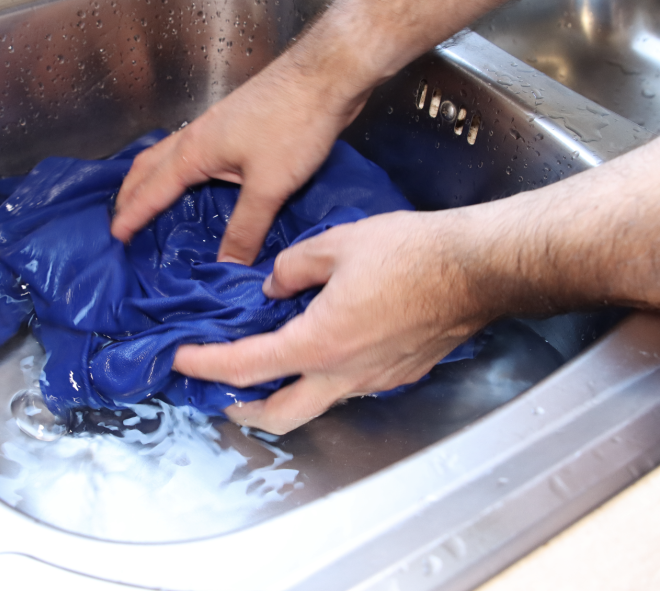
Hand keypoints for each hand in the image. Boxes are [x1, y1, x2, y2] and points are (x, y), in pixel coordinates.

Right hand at [110, 56, 370, 264]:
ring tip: (149, 201)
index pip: (151, 190)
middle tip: (122, 220)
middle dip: (131, 194)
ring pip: (170, 156)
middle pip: (149, 166)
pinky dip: (181, 170)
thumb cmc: (294, 124)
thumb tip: (227, 266)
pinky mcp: (237, 124)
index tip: (115, 237)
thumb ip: (246, 228)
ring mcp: (216, 126)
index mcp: (194, 150)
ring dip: (153, 179)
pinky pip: (194, 153)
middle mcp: (197, 135)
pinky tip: (199, 182)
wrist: (326, 75)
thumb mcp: (269, 186)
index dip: (132, 215)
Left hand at [172, 211, 487, 433]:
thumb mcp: (337, 243)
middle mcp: (344, 374)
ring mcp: (374, 381)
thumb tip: (275, 287)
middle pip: (279, 415)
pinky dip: (323, 378)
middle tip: (221, 394)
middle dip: (243, 410)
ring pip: (317, 404)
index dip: (206, 365)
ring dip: (284, 394)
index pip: (245, 365)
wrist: (478, 269)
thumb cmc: (412, 252)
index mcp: (319, 342)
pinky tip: (325, 350)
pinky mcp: (398, 375)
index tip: (182, 362)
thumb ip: (293, 268)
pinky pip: (350, 387)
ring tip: (269, 371)